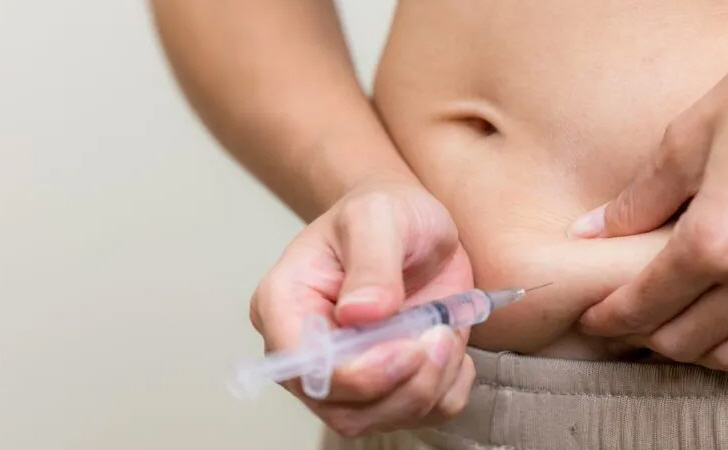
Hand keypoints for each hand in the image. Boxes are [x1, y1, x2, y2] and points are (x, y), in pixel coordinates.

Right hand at [249, 178, 474, 436]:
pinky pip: (415, 416)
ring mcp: (343, 371)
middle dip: (402, 385)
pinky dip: (446, 392)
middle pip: (341, 408)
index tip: (408, 346)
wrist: (413, 223)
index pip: (302, 366)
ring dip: (429, 386)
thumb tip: (360, 314)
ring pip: (378, 419)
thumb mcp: (377, 216)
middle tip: (439, 336)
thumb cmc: (384, 211)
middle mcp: (306, 347)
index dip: (357, 374)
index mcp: (285, 303)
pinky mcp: (381, 383)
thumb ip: (370, 263)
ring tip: (446, 332)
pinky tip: (450, 349)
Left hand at [570, 73, 727, 369]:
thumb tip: (588, 231)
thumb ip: (641, 198)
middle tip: (624, 318)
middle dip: (644, 334)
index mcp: (715, 244)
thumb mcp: (693, 139)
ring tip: (672, 318)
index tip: (592, 319)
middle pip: (684, 342)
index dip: (609, 317)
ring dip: (696, 345)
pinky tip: (720, 312)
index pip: (644, 304)